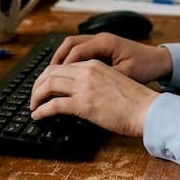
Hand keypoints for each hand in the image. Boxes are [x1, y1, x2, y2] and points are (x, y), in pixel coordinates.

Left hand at [29, 59, 157, 136]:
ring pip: (48, 85)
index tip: (44, 86)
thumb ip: (95, 82)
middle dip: (38, 84)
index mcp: (94, 64)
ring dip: (36, 96)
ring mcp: (84, 87)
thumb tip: (81, 93)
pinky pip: (53, 105)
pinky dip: (41, 110)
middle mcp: (86, 71)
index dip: (48, 76)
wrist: (147, 109)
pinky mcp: (83, 104)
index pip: (63, 65)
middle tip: (34, 96)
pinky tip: (38, 115)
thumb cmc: (135, 101)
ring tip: (33, 106)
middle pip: (50, 72)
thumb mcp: (113, 81)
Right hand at [50, 33, 172, 83]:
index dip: (62, 66)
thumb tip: (84, 90)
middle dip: (55, 60)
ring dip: (61, 59)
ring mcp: (101, 41)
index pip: (76, 51)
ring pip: (72, 45)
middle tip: (45, 77)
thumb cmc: (146, 67)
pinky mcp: (102, 47)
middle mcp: (101, 38)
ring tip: (51, 75)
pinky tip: (66, 74)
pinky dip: (70, 60)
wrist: (160, 61)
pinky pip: (80, 50)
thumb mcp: (125, 75)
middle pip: (69, 44)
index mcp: (105, 42)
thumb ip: (104, 79)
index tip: (52, 81)